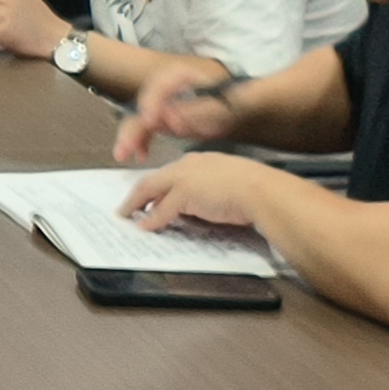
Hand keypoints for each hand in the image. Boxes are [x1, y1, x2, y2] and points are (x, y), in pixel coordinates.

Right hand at [115, 59, 239, 161]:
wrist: (237, 104)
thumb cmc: (232, 100)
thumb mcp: (222, 105)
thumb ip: (199, 111)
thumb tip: (170, 120)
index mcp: (181, 76)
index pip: (160, 85)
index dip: (151, 103)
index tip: (149, 122)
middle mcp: (166, 87)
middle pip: (143, 104)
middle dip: (133, 126)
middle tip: (126, 146)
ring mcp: (162, 102)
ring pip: (140, 118)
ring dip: (131, 136)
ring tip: (124, 155)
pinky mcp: (161, 117)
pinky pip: (146, 129)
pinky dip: (142, 141)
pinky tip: (141, 156)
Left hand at [115, 153, 272, 235]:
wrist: (261, 190)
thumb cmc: (255, 190)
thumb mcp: (230, 185)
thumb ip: (213, 191)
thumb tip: (204, 206)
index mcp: (202, 161)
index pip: (172, 173)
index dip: (159, 186)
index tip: (151, 196)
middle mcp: (189, 165)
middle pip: (154, 179)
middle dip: (138, 194)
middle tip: (128, 206)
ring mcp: (185, 177)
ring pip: (151, 190)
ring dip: (136, 204)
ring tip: (127, 215)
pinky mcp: (184, 193)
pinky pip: (161, 210)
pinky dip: (151, 220)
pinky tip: (145, 228)